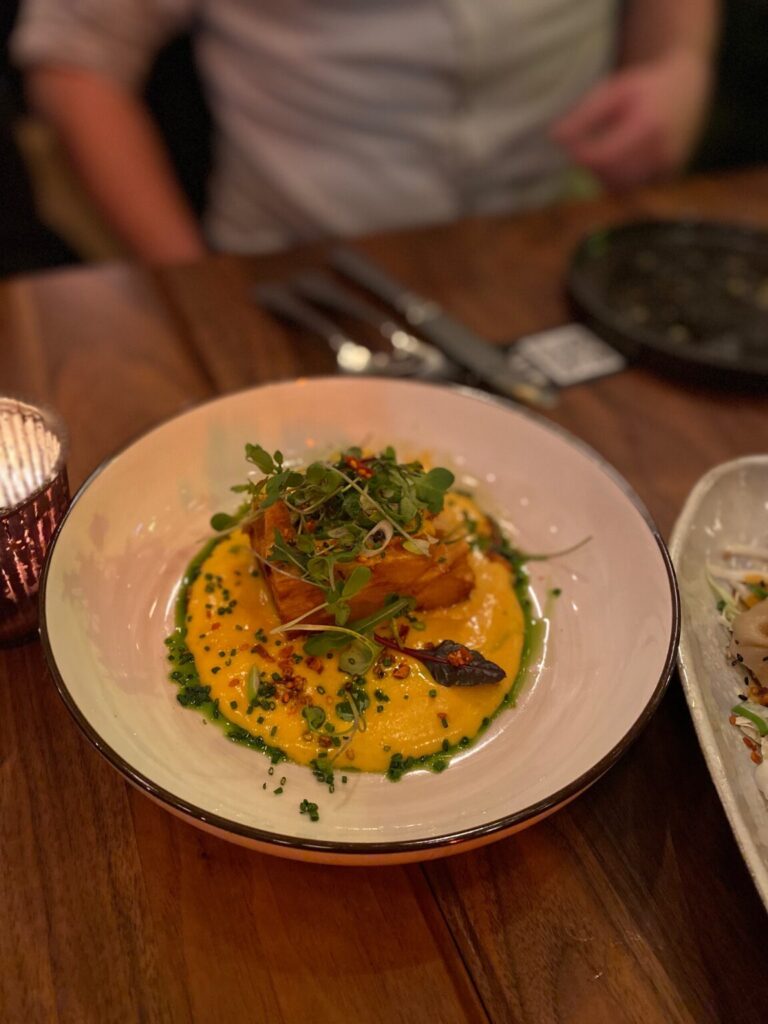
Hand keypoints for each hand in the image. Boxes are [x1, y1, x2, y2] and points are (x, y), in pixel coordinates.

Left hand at [552, 49, 710, 190]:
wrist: (688, 89)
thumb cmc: (643, 88)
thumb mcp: (613, 92)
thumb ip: (584, 115)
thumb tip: (554, 138)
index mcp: (646, 126)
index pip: (601, 157)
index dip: (580, 155)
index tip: (570, 146)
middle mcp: (661, 151)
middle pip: (609, 175)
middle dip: (592, 166)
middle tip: (589, 146)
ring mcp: (667, 167)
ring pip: (621, 187)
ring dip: (605, 175)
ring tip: (607, 149)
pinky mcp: (668, 177)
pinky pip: (634, 189)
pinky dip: (621, 179)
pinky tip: (622, 158)